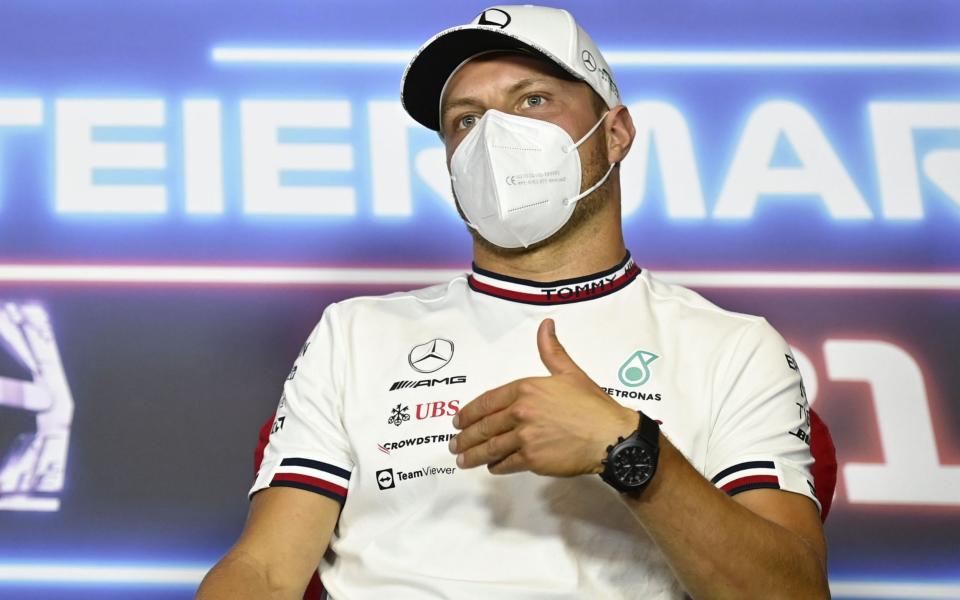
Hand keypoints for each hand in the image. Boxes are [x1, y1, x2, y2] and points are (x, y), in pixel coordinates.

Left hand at [450, 318, 638, 475]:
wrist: (610, 436)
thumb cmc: (593, 406)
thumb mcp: (570, 373)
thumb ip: (552, 351)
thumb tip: (546, 326)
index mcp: (526, 389)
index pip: (487, 402)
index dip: (469, 413)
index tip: (458, 420)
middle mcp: (521, 412)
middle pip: (484, 426)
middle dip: (466, 437)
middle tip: (455, 444)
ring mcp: (525, 436)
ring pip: (491, 448)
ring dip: (474, 455)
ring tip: (464, 460)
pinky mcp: (532, 459)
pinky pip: (506, 464)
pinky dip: (496, 466)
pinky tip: (492, 467)